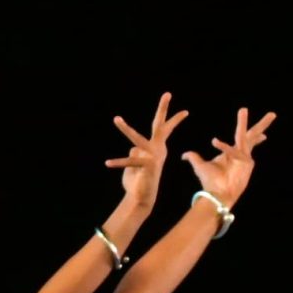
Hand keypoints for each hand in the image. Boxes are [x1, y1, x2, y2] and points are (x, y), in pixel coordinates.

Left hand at [107, 92, 187, 214]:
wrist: (141, 199)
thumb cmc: (137, 181)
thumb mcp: (135, 162)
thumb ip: (135, 152)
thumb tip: (133, 147)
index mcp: (157, 148)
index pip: (164, 130)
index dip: (173, 119)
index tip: (185, 111)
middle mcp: (158, 150)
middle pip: (160, 126)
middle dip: (163, 109)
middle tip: (168, 93)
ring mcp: (153, 157)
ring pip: (137, 139)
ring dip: (125, 129)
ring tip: (116, 119)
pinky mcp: (146, 165)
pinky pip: (129, 161)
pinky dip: (118, 162)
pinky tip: (107, 163)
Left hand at [182, 106, 275, 210]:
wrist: (216, 194)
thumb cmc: (210, 182)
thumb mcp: (200, 166)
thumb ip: (194, 157)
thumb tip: (184, 155)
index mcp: (232, 153)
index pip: (244, 140)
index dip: (253, 135)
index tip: (265, 134)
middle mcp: (241, 154)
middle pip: (253, 136)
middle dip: (261, 125)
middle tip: (272, 113)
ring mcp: (245, 158)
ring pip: (246, 137)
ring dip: (243, 123)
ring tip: (243, 109)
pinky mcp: (246, 163)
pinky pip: (234, 151)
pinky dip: (224, 147)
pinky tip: (214, 142)